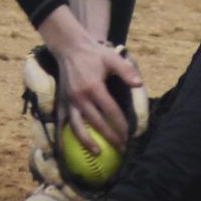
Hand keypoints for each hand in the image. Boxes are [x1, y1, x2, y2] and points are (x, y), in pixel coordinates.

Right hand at [34, 6, 141, 149]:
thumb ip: (126, 71)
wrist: (69, 47)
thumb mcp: (112, 58)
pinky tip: (65, 149)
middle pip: (97, 122)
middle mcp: (80, 97)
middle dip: (111, 137)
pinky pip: (62, 122)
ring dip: (87, 142)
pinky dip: (62, 136)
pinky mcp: (61, 101)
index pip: (111, 111)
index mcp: (94, 87)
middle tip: (122, 149)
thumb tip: (139, 85)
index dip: (122, 125)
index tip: (131, 136)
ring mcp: (69, 101)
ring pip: (78, 126)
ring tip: (98, 153)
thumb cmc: (94, 53)